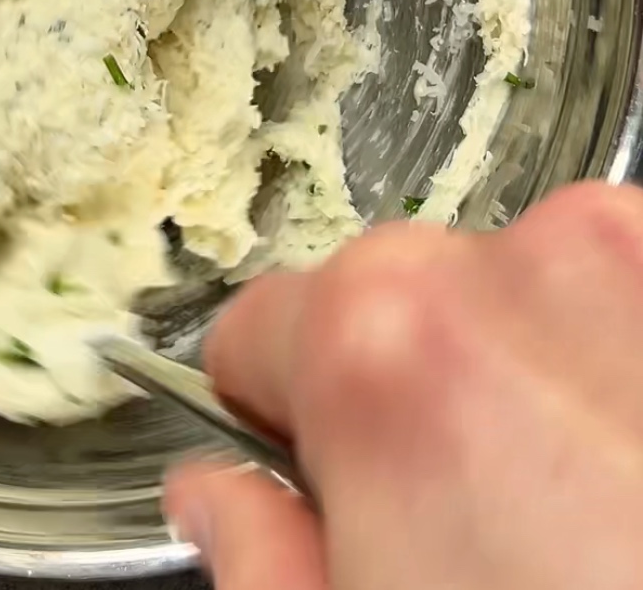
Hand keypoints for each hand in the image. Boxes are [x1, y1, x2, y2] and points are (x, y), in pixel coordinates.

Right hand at [166, 182, 642, 589]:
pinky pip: (640, 299)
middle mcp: (528, 265)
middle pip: (399, 298)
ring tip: (608, 516)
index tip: (322, 474)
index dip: (275, 414)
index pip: (258, 326)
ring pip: (533, 295)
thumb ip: (261, 563)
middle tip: (493, 530)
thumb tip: (222, 500)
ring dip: (542, 376)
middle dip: (416, 389)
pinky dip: (634, 370)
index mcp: (387, 349)